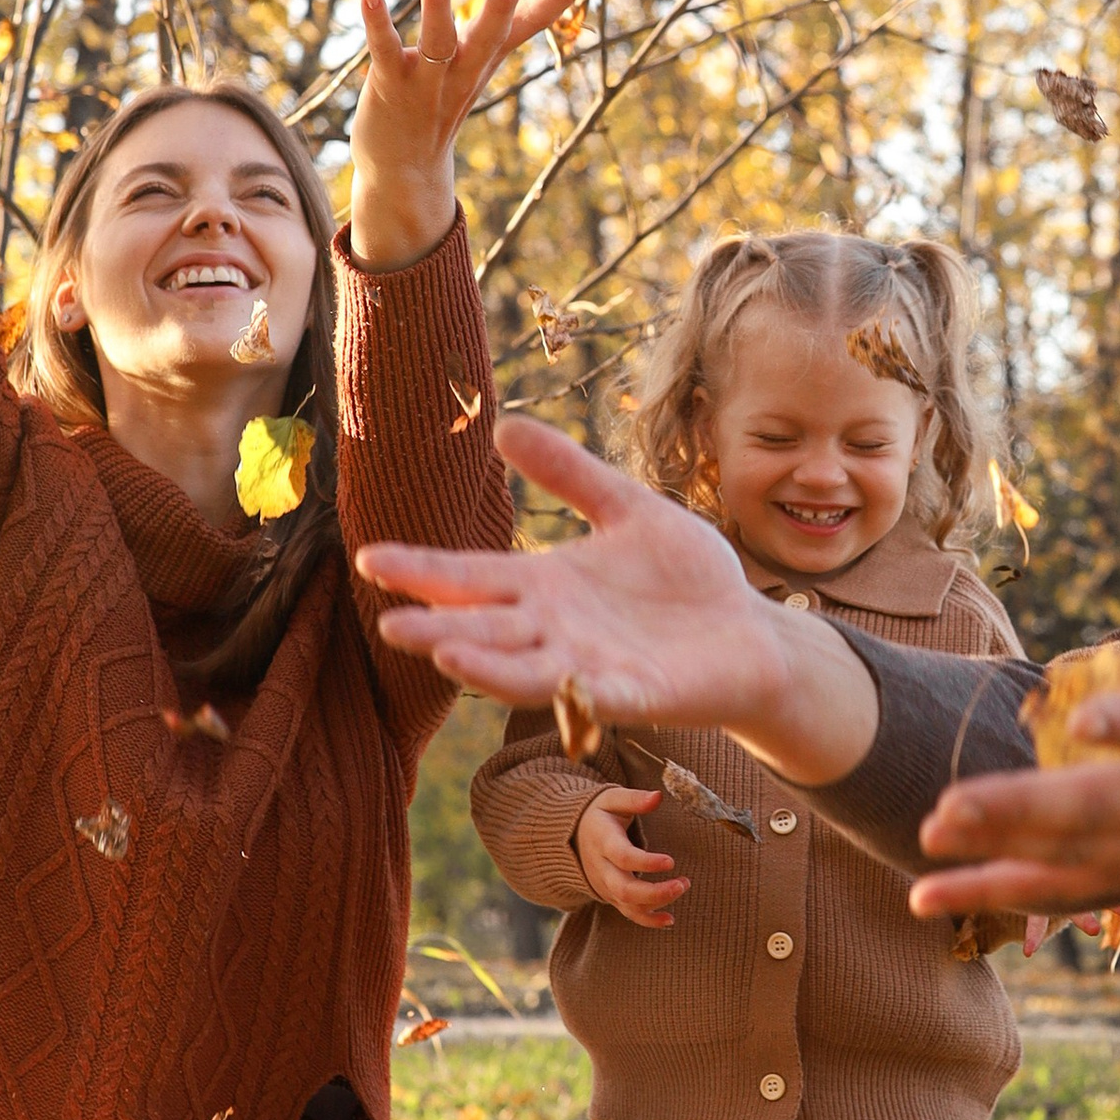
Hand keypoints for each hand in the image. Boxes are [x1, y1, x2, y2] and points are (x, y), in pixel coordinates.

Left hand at [348, 0, 598, 267]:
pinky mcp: (391, 85)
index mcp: (488, 59)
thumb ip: (501, 12)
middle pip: (491, 36)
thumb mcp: (477, 57)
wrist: (405, 171)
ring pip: (438, 39)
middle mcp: (465, 70)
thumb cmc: (441, 101)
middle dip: (502, 6)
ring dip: (437, 0)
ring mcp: (429, 81)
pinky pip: (385, 51)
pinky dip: (379, 23)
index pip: (531, 24)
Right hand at [359, 415, 882, 781]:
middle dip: (436, 623)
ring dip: (481, 662)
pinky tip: (547, 679)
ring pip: (521, 666)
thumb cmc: (687, 575)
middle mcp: (553, 630)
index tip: (370, 557)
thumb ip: (570, 473)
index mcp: (544, 585)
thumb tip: (504, 425)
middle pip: (483, 626)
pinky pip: (589, 694)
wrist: (749, 631)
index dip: (422, 568)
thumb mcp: (626, 508)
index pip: (470, 574)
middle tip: (387, 621)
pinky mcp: (631, 693)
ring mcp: (587, 666)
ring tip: (438, 649)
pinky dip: (564, 689)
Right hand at [574, 786, 687, 929]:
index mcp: (602, 840)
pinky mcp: (611, 895)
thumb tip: (658, 796)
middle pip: (625, 889)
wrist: (571, 836)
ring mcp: (605, 885)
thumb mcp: (612, 799)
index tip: (671, 862)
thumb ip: (635, 799)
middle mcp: (601, 867)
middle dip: (656, 892)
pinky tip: (669, 920)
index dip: (646, 863)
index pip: (622, 857)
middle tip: (683, 883)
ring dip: (657, 904)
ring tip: (682, 887)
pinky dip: (648, 920)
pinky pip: (628, 913)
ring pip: (628, 904)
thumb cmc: (599, 814)